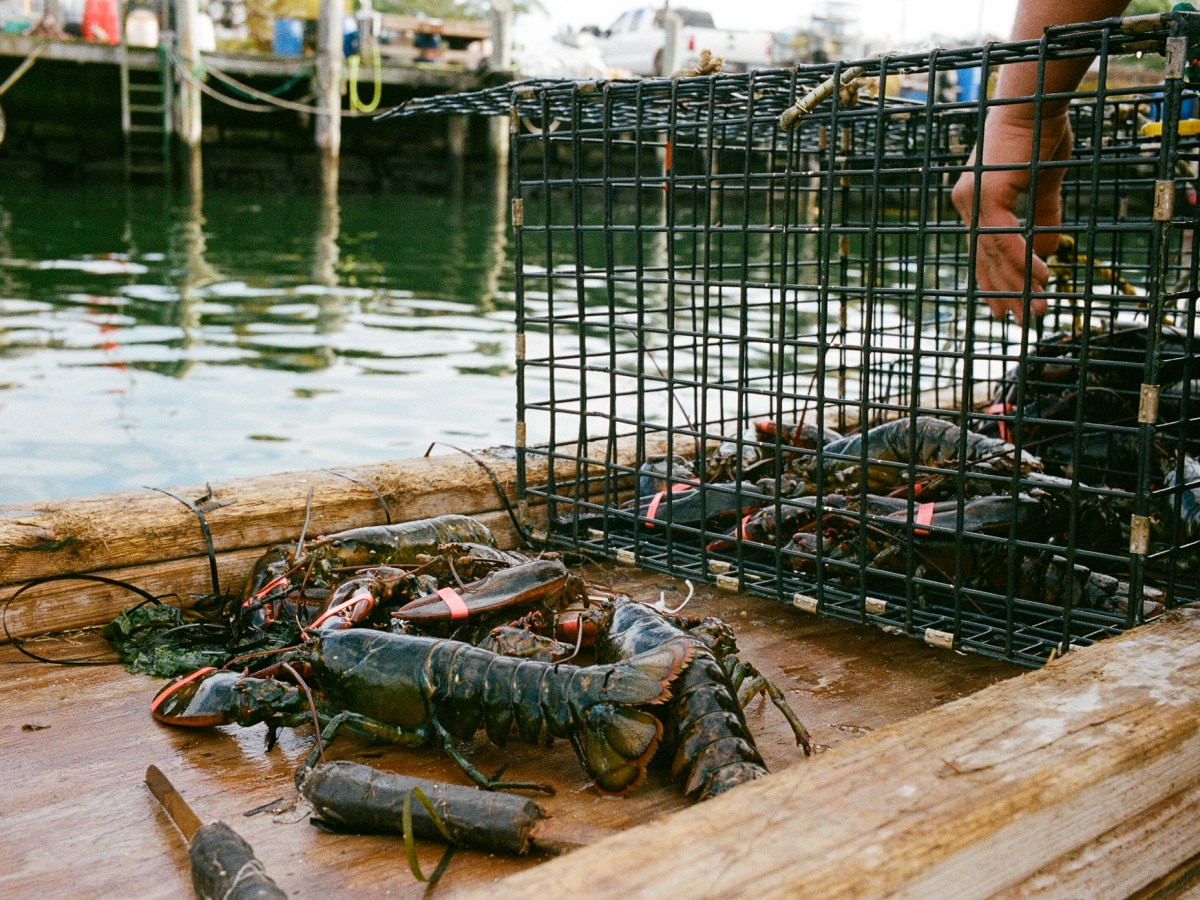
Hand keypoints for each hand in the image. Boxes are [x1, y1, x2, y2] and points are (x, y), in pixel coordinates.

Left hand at [952, 106, 1071, 323]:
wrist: (1035, 100)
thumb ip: (1043, 220)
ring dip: (1018, 284)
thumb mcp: (1043, 186)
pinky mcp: (987, 195)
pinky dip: (1023, 260)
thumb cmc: (1040, 135)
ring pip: (995, 254)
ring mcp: (974, 199)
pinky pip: (1005, 238)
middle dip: (1004, 293)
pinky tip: (1041, 279)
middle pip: (985, 259)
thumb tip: (1048, 254)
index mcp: (977, 202)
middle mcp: (968, 204)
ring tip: (1036, 309)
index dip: (994, 281)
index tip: (1003, 308)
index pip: (983, 251)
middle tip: (1021, 321)